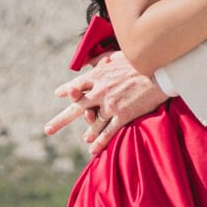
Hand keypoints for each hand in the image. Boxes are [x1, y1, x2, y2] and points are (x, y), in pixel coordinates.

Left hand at [44, 52, 168, 155]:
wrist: (159, 70)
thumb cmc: (141, 60)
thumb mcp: (119, 56)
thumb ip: (105, 61)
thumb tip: (99, 61)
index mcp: (98, 76)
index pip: (77, 85)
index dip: (67, 90)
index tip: (59, 94)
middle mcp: (100, 91)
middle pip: (76, 107)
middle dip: (60, 120)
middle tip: (47, 130)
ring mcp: (110, 104)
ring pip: (93, 122)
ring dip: (88, 132)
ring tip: (85, 139)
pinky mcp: (123, 114)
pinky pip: (108, 131)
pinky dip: (99, 142)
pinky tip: (92, 150)